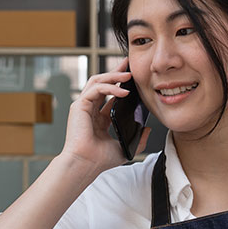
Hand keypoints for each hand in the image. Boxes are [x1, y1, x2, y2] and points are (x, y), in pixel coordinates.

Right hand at [60, 59, 150, 173]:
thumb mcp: (125, 148)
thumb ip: (137, 138)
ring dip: (113, 76)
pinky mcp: (79, 106)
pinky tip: (124, 91)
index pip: (110, 95)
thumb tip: (148, 129)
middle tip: (129, 64)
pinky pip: (96, 89)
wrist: (86, 165)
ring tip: (129, 75)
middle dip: (116, 72)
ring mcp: (83, 106)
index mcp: (98, 118)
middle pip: (102, 83)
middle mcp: (90, 109)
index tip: (133, 77)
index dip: (120, 84)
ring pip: (97, 81)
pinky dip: (110, 87)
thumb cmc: (99, 160)